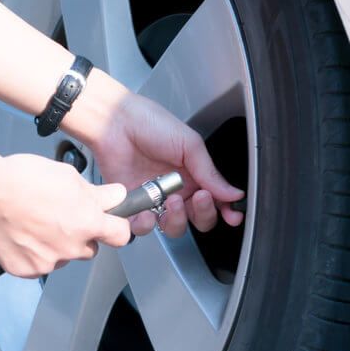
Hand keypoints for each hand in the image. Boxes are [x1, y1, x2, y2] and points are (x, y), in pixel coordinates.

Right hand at [0, 154, 130, 277]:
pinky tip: (24, 233)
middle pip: (90, 247)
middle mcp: (71, 247)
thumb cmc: (23, 180)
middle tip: (63, 215)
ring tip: (37, 221)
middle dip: (82, 234)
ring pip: (64, 256)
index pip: (120, 235)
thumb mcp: (69, 175)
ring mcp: (48, 261)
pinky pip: (39, 265)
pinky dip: (35, 253)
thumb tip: (116, 196)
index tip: (111, 222)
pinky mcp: (26, 270)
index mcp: (87, 222)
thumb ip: (97, 193)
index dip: (117, 227)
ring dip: (57, 244)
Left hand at [90, 93, 244, 236]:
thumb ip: (211, 173)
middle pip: (198, 219)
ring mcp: (155, 200)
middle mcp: (177, 190)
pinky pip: (142, 228)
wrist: (116, 122)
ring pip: (173, 227)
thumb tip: (234, 193)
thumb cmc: (151, 124)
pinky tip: (148, 212)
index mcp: (194, 175)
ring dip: (177, 220)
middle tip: (200, 197)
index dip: (226, 212)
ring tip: (173, 200)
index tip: (232, 216)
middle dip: (204, 214)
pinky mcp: (133, 205)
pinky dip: (147, 225)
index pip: (216, 201)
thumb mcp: (189, 145)